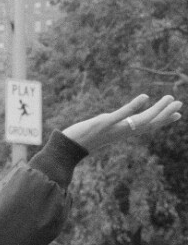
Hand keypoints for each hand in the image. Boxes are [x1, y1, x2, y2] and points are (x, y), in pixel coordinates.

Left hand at [62, 94, 181, 151]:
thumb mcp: (102, 131)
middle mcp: (122, 132)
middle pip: (149, 123)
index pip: (147, 126)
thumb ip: (113, 125)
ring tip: (170, 98)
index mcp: (122, 133)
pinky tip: (145, 97)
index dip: (163, 120)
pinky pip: (122, 114)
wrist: (68, 148)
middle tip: (180, 103)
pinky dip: (134, 106)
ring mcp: (114, 128)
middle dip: (165, 113)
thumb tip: (120, 121)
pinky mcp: (104, 123)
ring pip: (141, 119)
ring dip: (157, 109)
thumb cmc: (82, 139)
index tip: (178, 114)